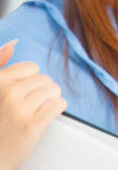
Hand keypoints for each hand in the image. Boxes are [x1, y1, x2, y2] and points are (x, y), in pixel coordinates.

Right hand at [0, 40, 65, 169]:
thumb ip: (0, 66)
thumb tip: (12, 45)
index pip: (32, 68)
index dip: (31, 81)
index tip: (22, 94)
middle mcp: (7, 94)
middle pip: (46, 79)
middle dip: (43, 91)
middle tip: (30, 106)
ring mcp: (20, 110)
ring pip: (55, 91)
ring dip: (52, 100)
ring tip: (37, 111)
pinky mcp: (34, 125)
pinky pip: (59, 105)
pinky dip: (58, 109)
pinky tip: (47, 116)